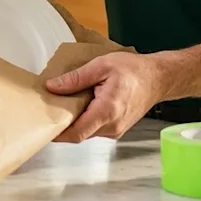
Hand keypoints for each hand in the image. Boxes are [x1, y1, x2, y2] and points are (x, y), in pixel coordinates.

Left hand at [45, 52, 167, 142]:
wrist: (158, 78)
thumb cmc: (133, 70)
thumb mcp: (101, 66)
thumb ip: (76, 78)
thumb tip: (52, 87)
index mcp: (107, 111)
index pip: (77, 132)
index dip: (58, 132)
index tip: (43, 126)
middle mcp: (112, 126)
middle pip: (79, 134)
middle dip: (63, 124)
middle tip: (48, 110)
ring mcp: (116, 130)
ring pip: (87, 132)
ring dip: (75, 122)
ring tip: (64, 104)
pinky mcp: (117, 129)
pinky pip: (95, 129)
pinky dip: (85, 120)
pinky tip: (81, 105)